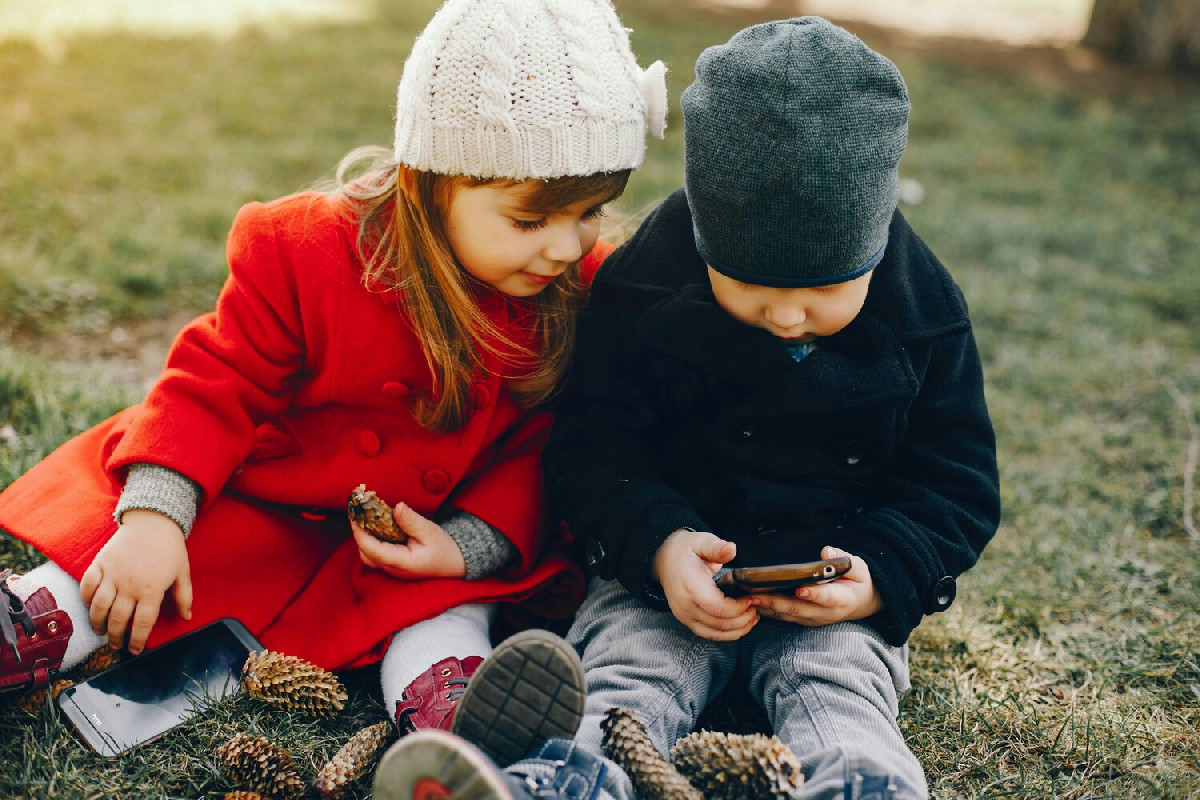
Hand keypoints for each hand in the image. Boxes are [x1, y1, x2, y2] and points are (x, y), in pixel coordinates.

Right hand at [79, 509, 192, 654]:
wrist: (153, 521)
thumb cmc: (170, 548)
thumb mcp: (183, 572)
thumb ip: (184, 596)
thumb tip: (187, 617)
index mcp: (152, 589)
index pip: (142, 623)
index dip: (138, 640)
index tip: (135, 650)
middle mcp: (130, 585)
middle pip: (118, 619)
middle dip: (116, 637)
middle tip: (116, 646)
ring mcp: (112, 574)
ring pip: (99, 606)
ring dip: (98, 623)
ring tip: (101, 631)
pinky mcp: (100, 563)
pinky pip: (87, 585)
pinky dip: (86, 598)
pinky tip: (90, 606)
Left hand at [352, 502, 466, 578]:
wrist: (455, 563)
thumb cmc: (444, 548)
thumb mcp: (431, 532)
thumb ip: (412, 521)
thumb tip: (397, 507)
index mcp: (402, 563)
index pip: (372, 550)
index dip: (360, 533)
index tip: (355, 515)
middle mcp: (393, 569)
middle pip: (365, 554)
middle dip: (359, 534)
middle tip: (359, 513)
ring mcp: (392, 570)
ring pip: (368, 556)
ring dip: (365, 538)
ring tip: (367, 518)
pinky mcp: (393, 566)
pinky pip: (376, 555)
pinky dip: (372, 541)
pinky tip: (377, 526)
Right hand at [651, 529, 757, 641]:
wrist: (664, 559)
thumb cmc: (684, 551)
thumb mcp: (701, 542)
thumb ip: (717, 547)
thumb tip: (731, 549)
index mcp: (691, 586)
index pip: (719, 608)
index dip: (739, 608)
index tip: (751, 599)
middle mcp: (685, 605)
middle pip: (720, 624)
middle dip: (743, 619)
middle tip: (756, 607)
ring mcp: (685, 616)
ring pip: (716, 634)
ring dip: (738, 630)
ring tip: (752, 617)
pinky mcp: (687, 621)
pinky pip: (709, 634)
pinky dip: (727, 634)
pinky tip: (740, 624)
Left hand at [749, 546, 880, 626]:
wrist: (861, 602)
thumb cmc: (857, 581)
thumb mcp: (858, 567)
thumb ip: (843, 559)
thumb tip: (826, 552)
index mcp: (843, 598)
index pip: (827, 596)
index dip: (814, 594)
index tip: (800, 589)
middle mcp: (826, 612)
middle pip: (799, 608)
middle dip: (775, 602)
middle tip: (754, 594)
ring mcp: (814, 618)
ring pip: (788, 614)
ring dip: (766, 607)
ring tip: (746, 597)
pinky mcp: (805, 620)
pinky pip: (785, 617)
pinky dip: (768, 610)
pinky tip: (752, 602)